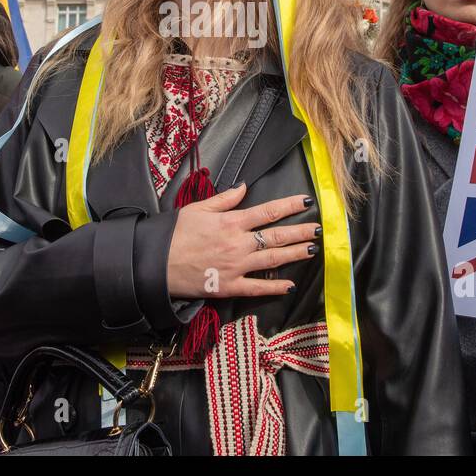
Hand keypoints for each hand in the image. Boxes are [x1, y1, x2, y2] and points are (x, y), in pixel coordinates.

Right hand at [166, 183, 318, 299]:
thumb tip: (244, 187)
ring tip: (311, 249)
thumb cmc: (174, 234)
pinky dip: (275, 287)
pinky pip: (257, 287)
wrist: (156, 263)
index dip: (289, 206)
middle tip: (318, 229)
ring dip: (294, 254)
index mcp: (231, 222)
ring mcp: (236, 267)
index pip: (267, 211)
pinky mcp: (229, 286)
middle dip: (300, 231)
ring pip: (273, 260)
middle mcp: (238, 244)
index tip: (305, 201)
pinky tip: (290, 284)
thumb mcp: (198, 209)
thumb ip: (224, 199)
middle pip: (276, 236)